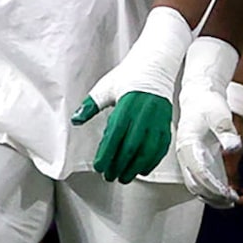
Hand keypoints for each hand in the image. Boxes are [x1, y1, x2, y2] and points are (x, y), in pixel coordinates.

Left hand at [74, 7, 194, 183]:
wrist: (156, 65)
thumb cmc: (130, 75)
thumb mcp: (105, 87)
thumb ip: (91, 105)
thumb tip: (76, 120)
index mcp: (126, 107)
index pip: (114, 137)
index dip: (107, 155)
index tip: (100, 167)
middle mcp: (143, 116)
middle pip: (130, 148)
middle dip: (119, 166)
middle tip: (110, 177)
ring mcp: (157, 121)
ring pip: (147, 151)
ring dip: (135, 167)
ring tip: (125, 177)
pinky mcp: (166, 123)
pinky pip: (161, 147)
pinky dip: (152, 161)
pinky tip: (144, 169)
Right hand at [171, 37, 241, 207]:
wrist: (198, 96)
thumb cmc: (207, 104)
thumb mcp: (219, 114)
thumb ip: (225, 131)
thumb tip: (233, 148)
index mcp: (188, 144)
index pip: (198, 172)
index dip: (213, 186)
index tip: (228, 194)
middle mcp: (186, 155)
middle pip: (197, 185)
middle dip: (215, 197)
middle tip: (236, 201)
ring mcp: (189, 160)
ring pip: (199, 186)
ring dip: (216, 197)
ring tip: (238, 200)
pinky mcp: (197, 161)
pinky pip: (204, 181)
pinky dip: (217, 190)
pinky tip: (233, 192)